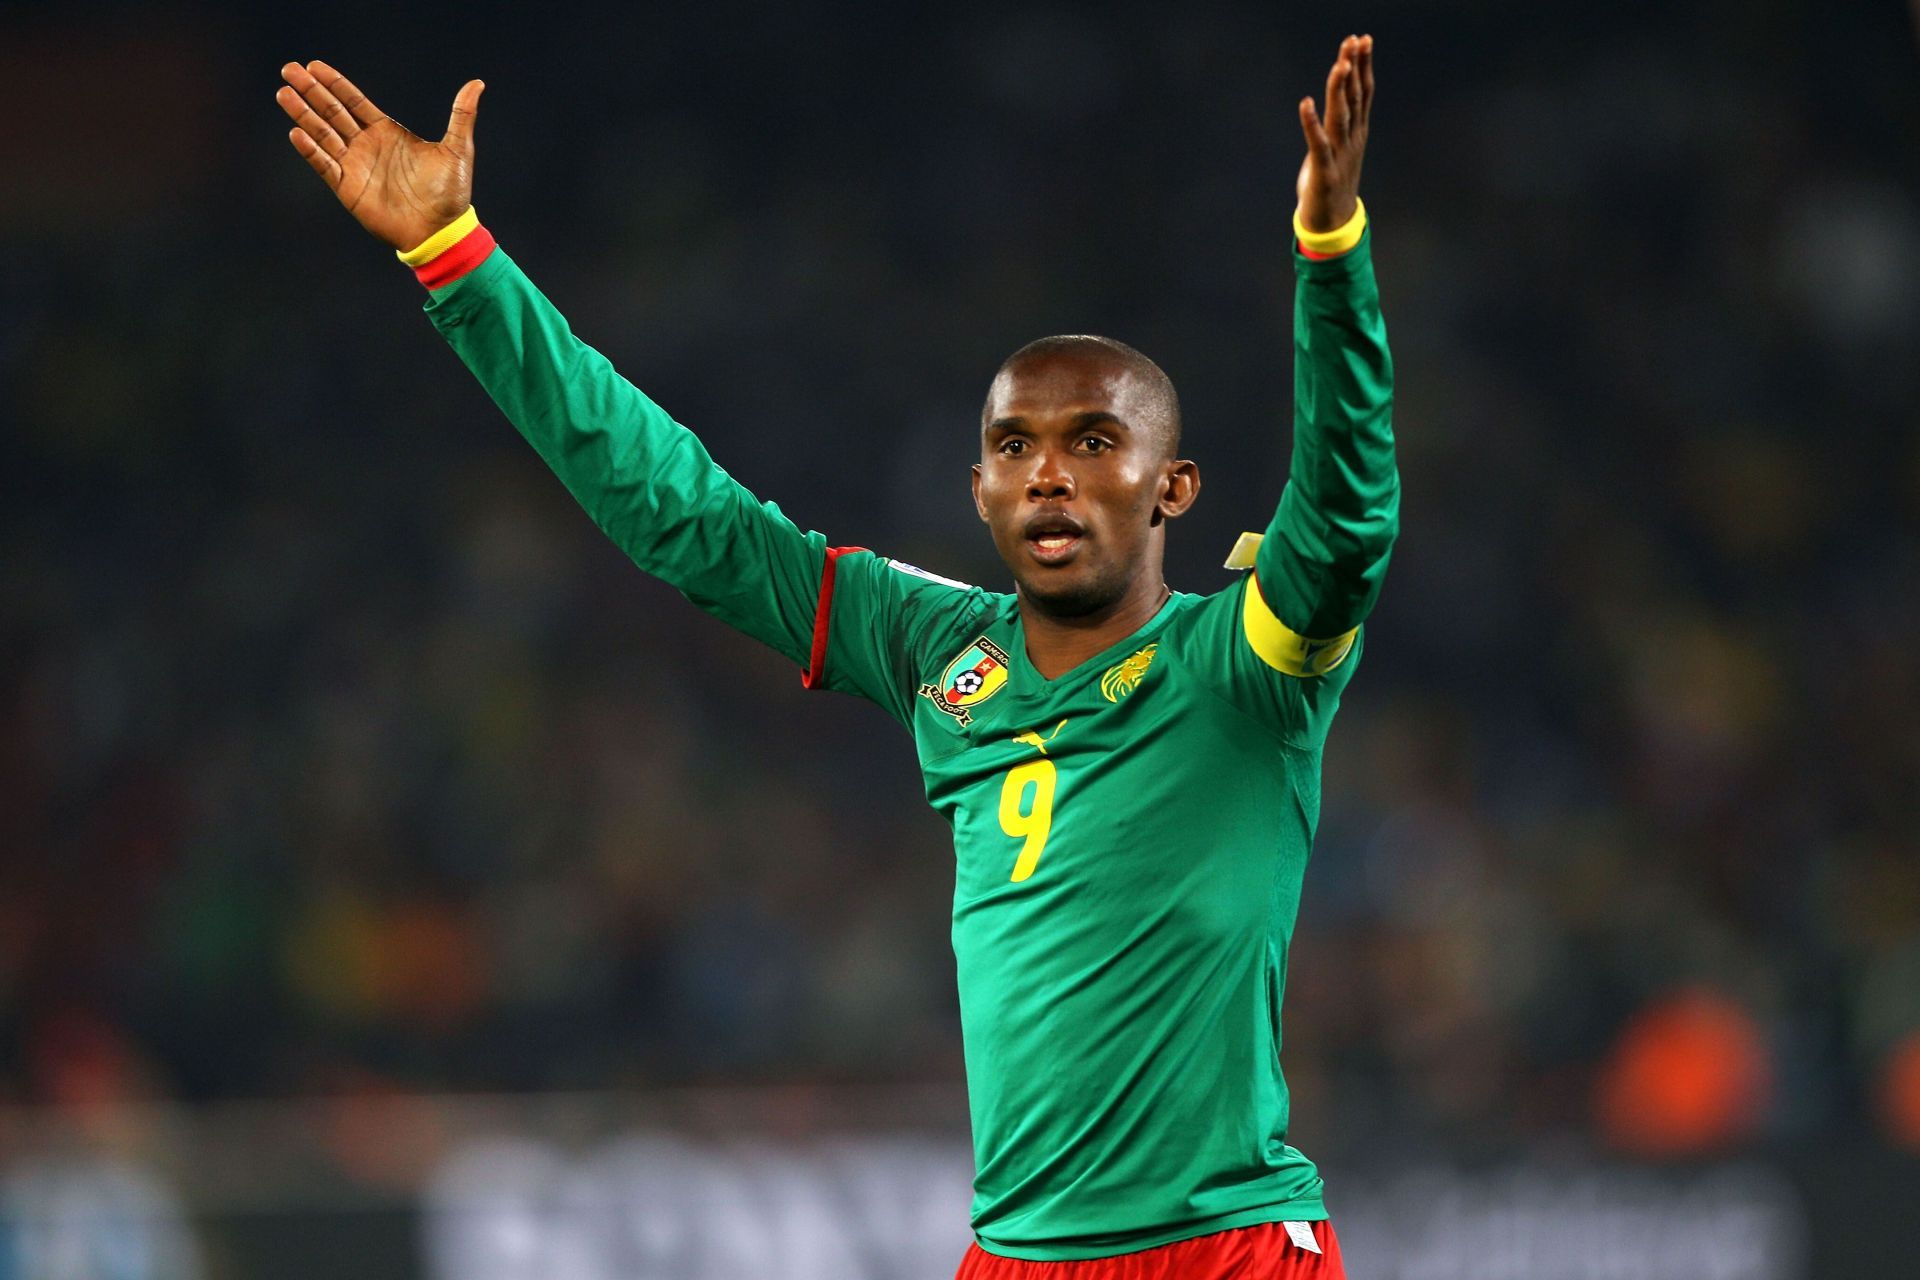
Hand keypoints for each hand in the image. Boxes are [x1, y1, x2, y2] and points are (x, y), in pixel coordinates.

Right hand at [277, 61, 484, 251]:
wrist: (442, 230)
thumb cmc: (451, 193)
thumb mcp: (458, 149)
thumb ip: (461, 115)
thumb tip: (477, 83)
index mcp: (387, 133)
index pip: (354, 102)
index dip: (334, 84)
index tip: (314, 65)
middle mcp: (367, 146)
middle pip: (332, 112)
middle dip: (311, 91)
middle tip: (289, 69)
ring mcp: (355, 166)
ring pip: (322, 134)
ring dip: (303, 114)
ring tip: (283, 93)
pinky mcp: (348, 189)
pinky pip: (324, 166)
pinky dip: (310, 150)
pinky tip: (296, 133)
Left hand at [1295, 35, 1373, 233]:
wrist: (1332, 225)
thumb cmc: (1330, 184)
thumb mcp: (1337, 149)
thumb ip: (1336, 127)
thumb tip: (1331, 104)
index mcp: (1357, 133)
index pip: (1363, 93)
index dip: (1363, 66)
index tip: (1363, 40)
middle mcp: (1352, 140)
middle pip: (1355, 98)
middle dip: (1355, 68)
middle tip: (1355, 41)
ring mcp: (1340, 156)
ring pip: (1341, 117)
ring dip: (1339, 91)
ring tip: (1339, 65)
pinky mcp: (1324, 171)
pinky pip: (1317, 143)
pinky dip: (1311, 123)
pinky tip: (1305, 103)